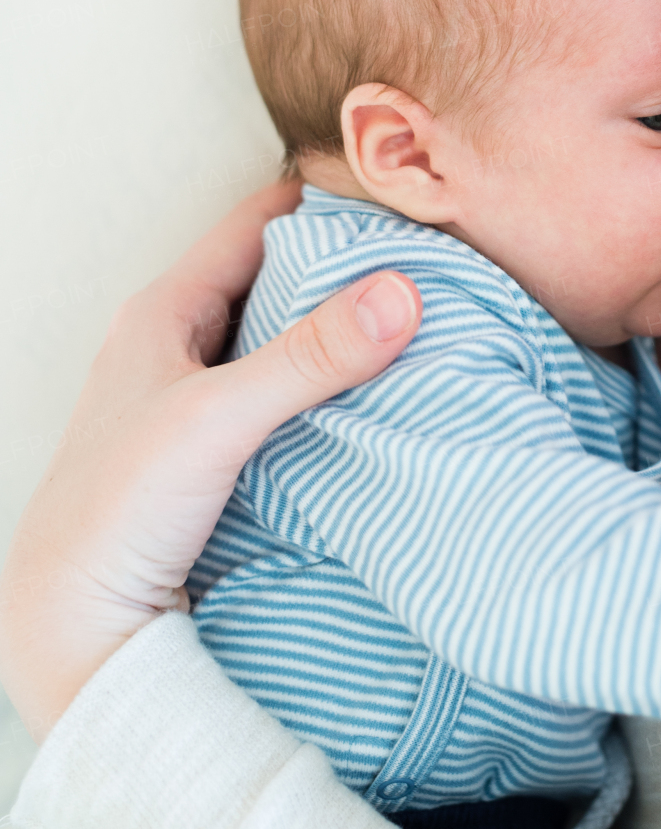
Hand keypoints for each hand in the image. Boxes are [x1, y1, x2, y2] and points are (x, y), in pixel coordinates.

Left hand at [0, 183, 421, 740]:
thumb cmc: (118, 509)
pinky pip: (274, 393)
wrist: (72, 625)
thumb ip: (311, 356)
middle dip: (339, 269)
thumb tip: (402, 291)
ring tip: (409, 327)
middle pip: (270, 279)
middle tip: (420, 266)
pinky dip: (317, 385)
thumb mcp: (219, 419)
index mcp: (161, 311)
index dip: (323, 207)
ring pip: (273, 339)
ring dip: (330, 332)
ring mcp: (186, 397)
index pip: (255, 224)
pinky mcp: (203, 450)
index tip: (398, 203)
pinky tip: (364, 401)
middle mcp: (170, 343)